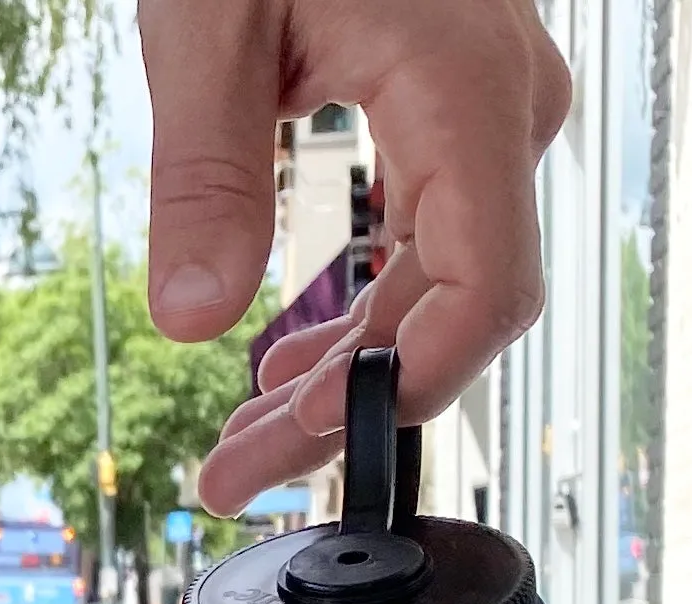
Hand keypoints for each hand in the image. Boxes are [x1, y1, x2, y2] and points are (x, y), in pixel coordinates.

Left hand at [137, 0, 570, 512]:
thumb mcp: (208, 15)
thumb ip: (204, 169)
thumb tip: (190, 315)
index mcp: (464, 89)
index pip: (483, 296)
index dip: (395, 393)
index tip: (294, 445)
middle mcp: (501, 109)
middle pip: (451, 314)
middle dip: (337, 408)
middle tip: (228, 471)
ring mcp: (486, 110)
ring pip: (437, 287)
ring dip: (341, 370)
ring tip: (240, 431)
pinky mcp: (452, 110)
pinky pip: (424, 239)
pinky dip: (356, 309)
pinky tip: (286, 357)